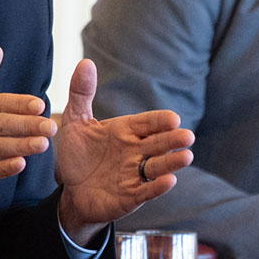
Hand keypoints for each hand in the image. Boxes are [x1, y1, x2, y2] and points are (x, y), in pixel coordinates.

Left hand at [50, 59, 194, 241]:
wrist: (71, 190)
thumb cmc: (78, 154)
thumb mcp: (76, 122)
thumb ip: (81, 94)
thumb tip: (85, 62)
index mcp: (126, 131)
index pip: (148, 123)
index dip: (160, 121)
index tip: (173, 119)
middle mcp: (135, 151)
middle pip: (158, 144)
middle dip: (172, 140)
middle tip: (187, 136)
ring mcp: (135, 174)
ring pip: (158, 166)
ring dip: (171, 162)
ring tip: (186, 156)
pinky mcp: (130, 196)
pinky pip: (146, 191)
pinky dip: (157, 187)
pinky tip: (169, 181)